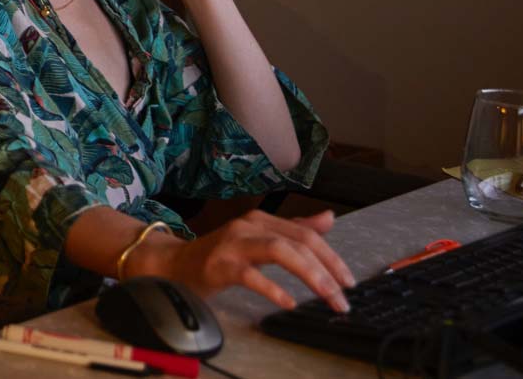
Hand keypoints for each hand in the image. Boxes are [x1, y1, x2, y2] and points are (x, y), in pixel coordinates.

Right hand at [133, 209, 356, 312]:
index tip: (349, 281)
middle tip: (343, 298)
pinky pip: (251, 275)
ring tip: (327, 298)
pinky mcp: (219, 265)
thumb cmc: (218, 256)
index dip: (332, 256)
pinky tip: (288, 303)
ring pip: (280, 252)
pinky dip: (273, 289)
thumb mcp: (258, 239)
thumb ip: (293, 230)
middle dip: (327, 270)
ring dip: (310, 276)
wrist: (173, 264)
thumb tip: (330, 218)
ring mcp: (233, 244)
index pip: (306, 233)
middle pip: (298, 242)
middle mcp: (248, 226)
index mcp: (260, 220)